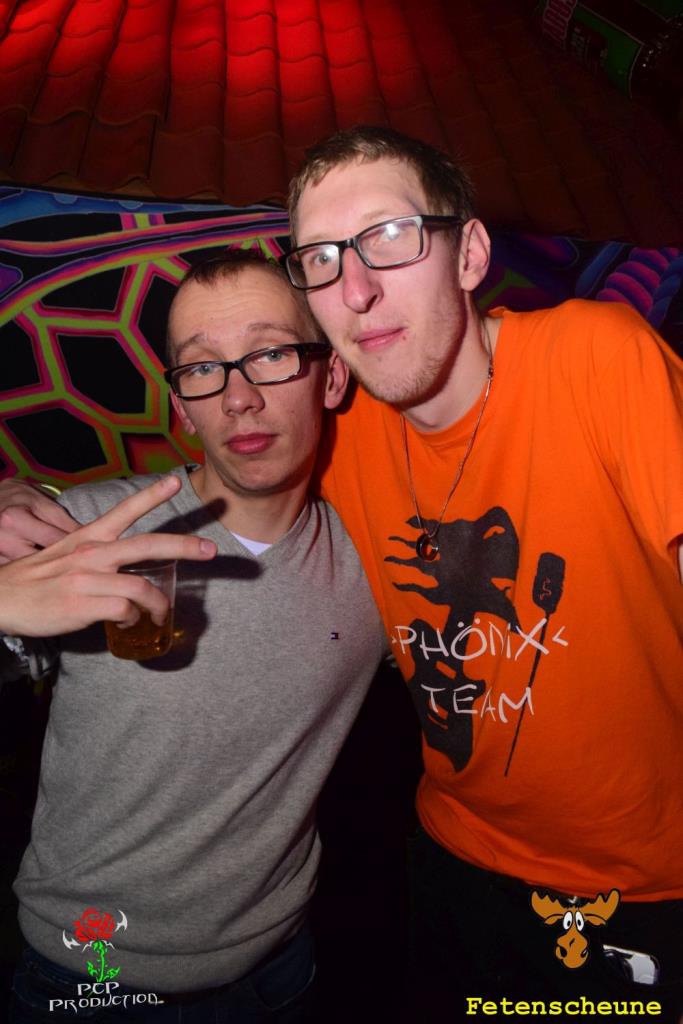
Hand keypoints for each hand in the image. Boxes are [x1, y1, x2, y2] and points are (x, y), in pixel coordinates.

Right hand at [0, 475, 216, 636]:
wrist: (1, 598)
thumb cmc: (35, 580)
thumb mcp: (64, 555)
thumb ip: (94, 556)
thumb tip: (120, 568)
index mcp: (88, 537)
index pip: (124, 510)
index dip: (151, 495)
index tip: (176, 481)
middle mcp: (92, 553)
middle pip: (148, 544)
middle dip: (185, 546)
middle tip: (211, 551)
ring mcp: (88, 578)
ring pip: (142, 586)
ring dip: (158, 603)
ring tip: (160, 613)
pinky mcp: (83, 604)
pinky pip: (124, 610)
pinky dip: (132, 618)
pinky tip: (126, 622)